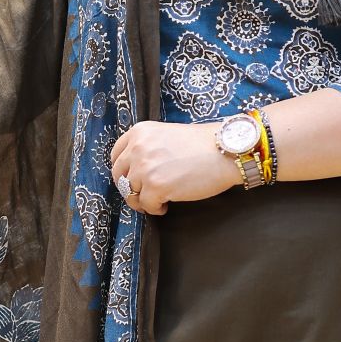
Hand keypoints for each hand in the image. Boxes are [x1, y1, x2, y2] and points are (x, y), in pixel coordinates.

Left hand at [110, 120, 241, 215]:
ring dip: (143, 201)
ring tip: (160, 200)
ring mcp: (145, 169)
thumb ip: (149, 148)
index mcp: (139, 132)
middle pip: (119, 176)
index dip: (123, 171)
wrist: (225, 151)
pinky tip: (168, 205)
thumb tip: (137, 170)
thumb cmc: (203, 144)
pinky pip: (147, 206)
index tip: (132, 179)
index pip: (116, 155)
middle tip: (144, 195)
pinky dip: (156, 209)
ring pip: (131, 194)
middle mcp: (137, 148)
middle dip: (130, 189)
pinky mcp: (156, 187)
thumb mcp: (167, 135)